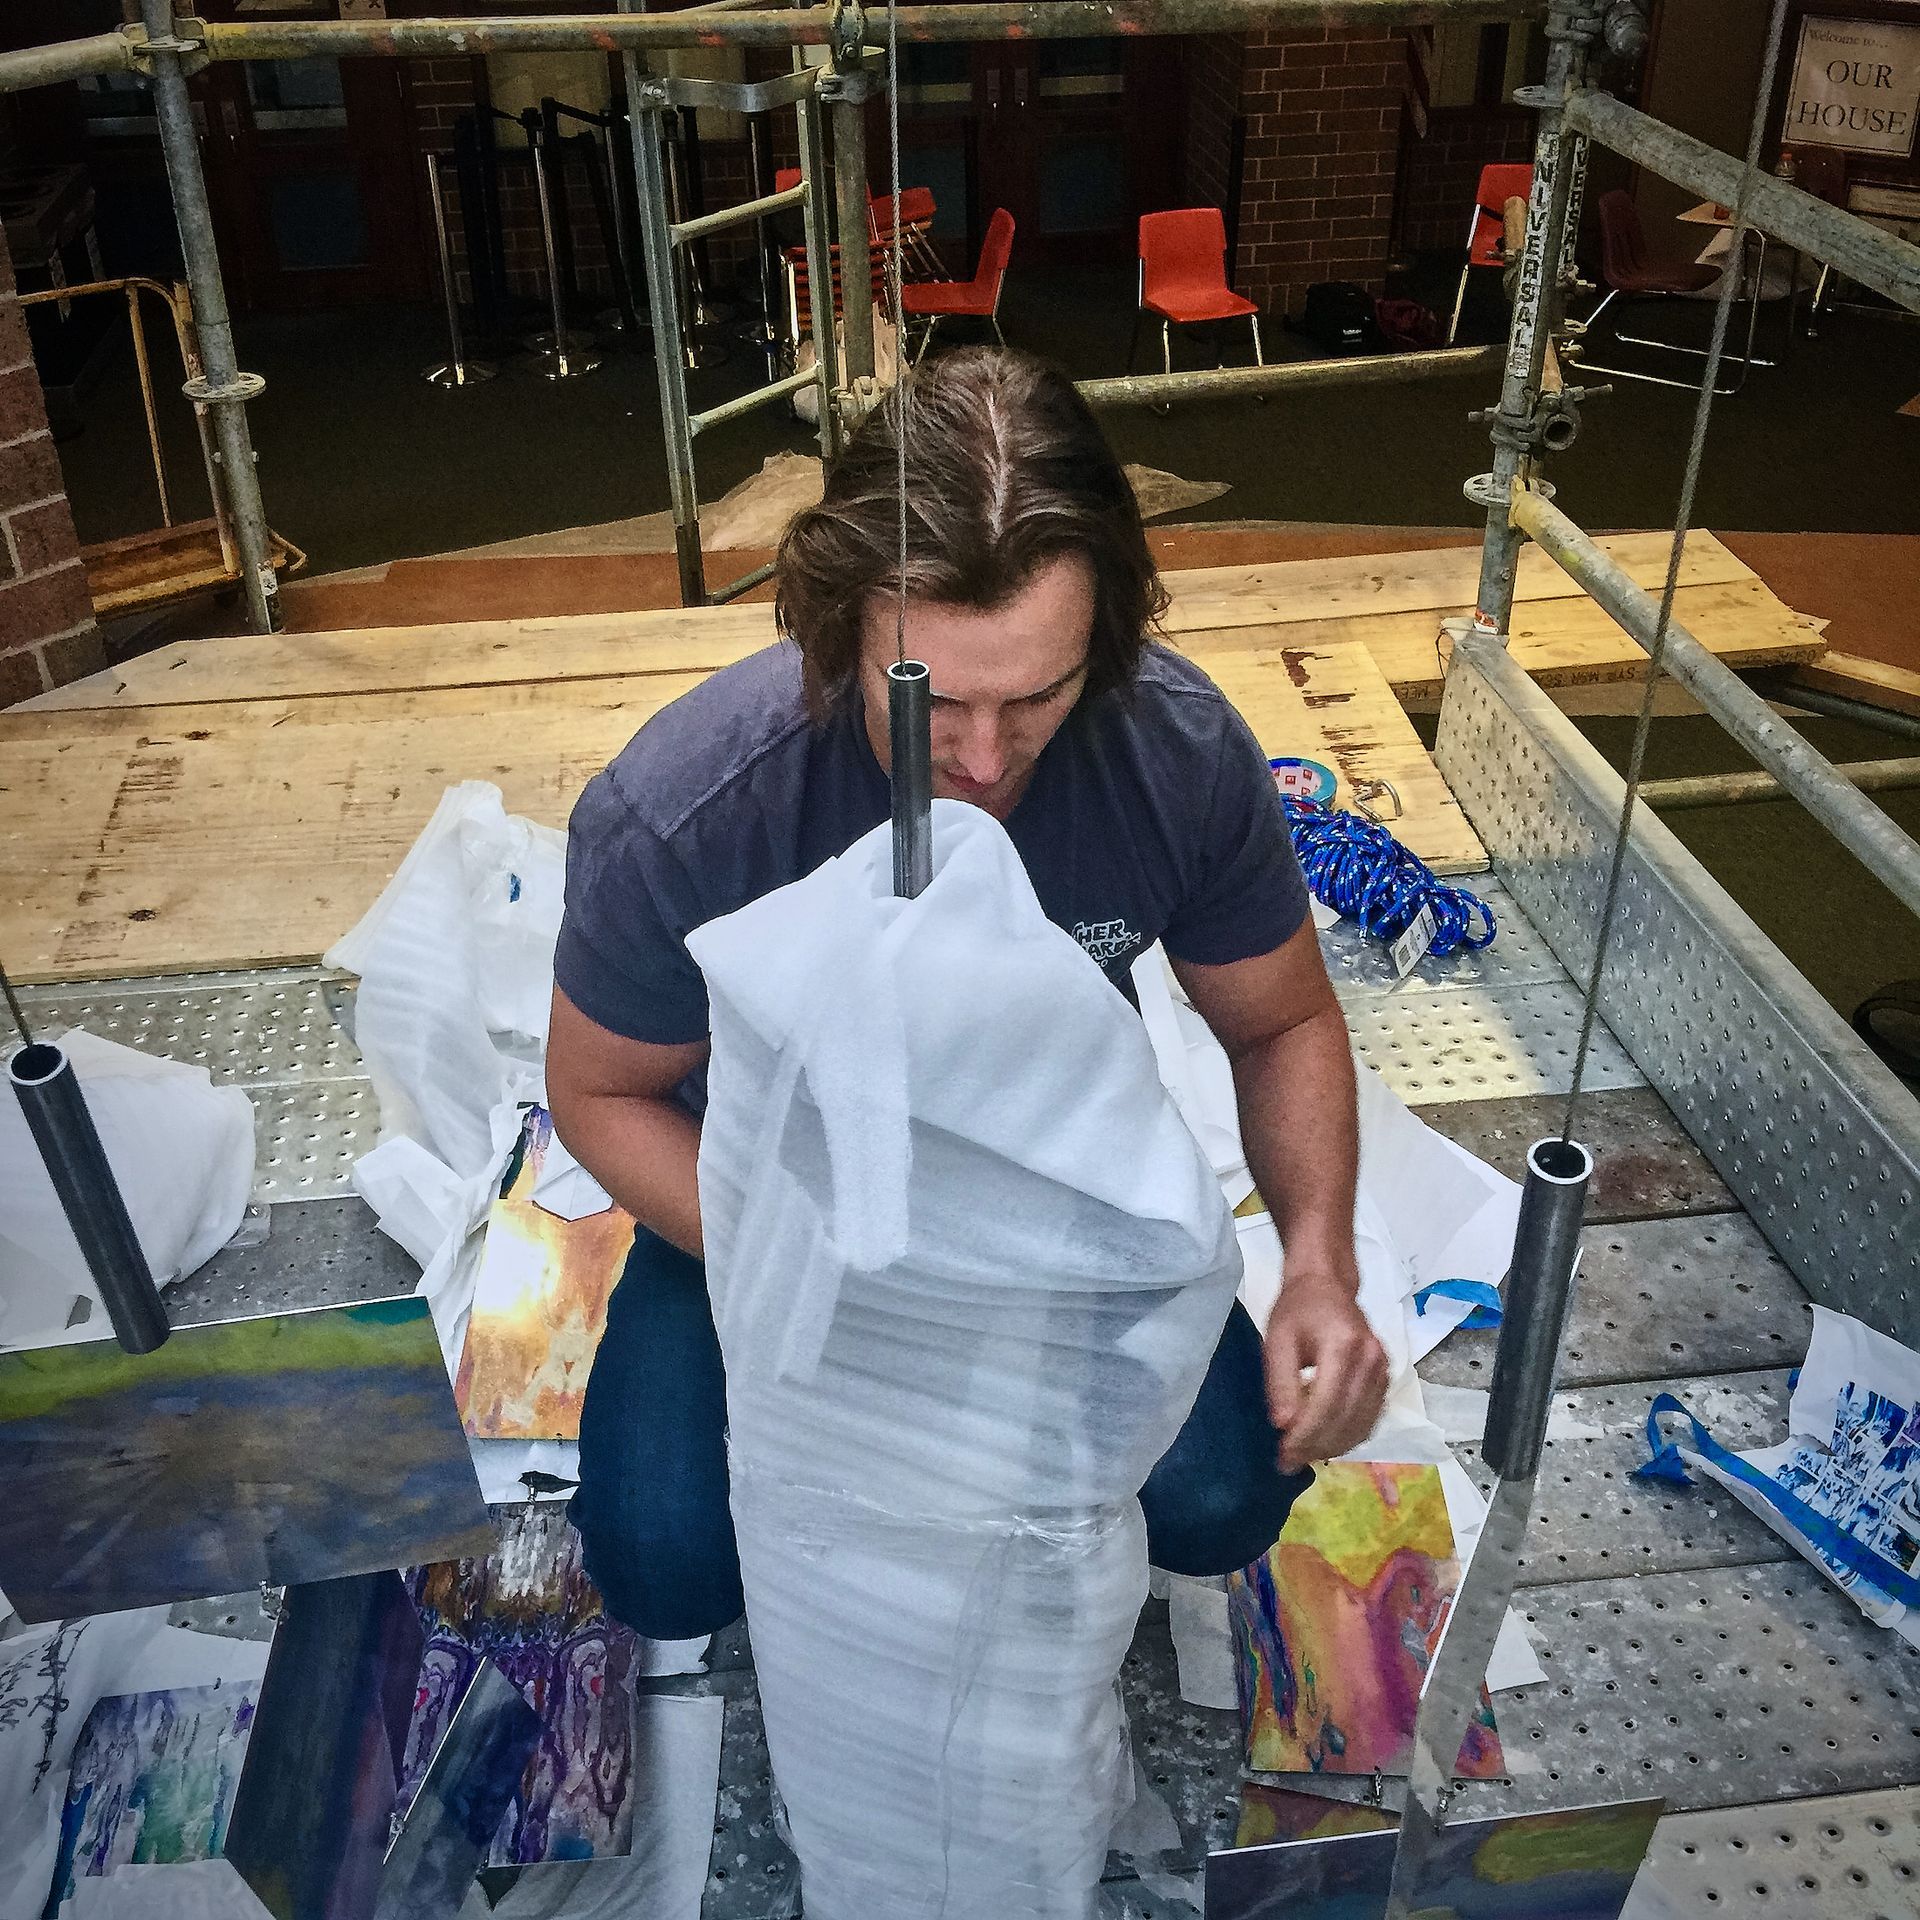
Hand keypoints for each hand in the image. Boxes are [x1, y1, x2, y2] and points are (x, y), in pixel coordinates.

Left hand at [1262, 1270, 1390, 1473]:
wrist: (1327, 1285)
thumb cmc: (1298, 1309)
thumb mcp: (1277, 1341)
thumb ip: (1280, 1383)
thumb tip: (1284, 1426)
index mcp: (1344, 1346)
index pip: (1327, 1405)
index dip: (1304, 1436)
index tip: (1282, 1455)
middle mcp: (1372, 1360)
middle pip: (1346, 1420)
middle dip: (1316, 1447)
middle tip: (1288, 1463)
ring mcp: (1385, 1370)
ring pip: (1361, 1425)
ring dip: (1332, 1447)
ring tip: (1303, 1456)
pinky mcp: (1387, 1378)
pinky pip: (1370, 1418)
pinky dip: (1348, 1436)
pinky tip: (1325, 1442)